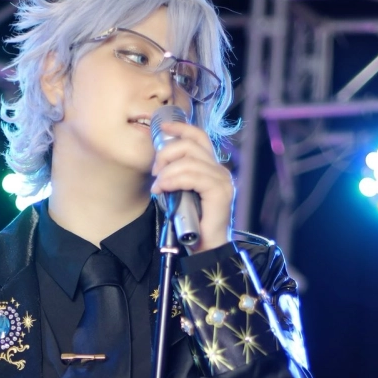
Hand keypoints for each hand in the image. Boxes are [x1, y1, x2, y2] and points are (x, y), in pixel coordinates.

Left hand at [150, 120, 234, 253]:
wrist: (206, 249)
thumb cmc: (192, 224)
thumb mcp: (181, 192)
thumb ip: (177, 175)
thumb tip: (160, 162)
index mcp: (212, 168)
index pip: (199, 137)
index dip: (181, 128)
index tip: (162, 129)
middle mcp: (220, 171)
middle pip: (191, 145)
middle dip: (166, 154)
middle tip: (155, 172)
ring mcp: (222, 181)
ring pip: (189, 161)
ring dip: (167, 172)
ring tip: (158, 187)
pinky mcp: (220, 192)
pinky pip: (193, 176)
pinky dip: (174, 180)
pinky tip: (164, 189)